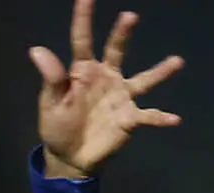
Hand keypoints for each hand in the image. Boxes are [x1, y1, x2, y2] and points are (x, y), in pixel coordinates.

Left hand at [33, 1, 183, 177]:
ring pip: (144, 80)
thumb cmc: (58, 125)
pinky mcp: (130, 118)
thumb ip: (51, 78)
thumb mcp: (51, 103)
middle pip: (116, 51)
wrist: (70, 156)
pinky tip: (174, 119)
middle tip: (130, 16)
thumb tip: (36, 50)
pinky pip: (148, 116)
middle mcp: (106, 77)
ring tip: (176, 62)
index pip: (82, 40)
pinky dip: (160, 118)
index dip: (83, 18)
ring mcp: (121, 96)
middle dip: (122, 34)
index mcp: (83, 71)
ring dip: (159, 72)